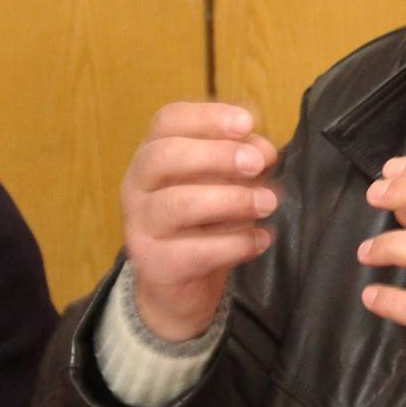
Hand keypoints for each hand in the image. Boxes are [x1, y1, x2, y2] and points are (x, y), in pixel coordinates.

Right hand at [118, 102, 279, 341]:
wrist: (179, 289)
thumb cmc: (205, 223)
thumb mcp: (226, 184)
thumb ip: (243, 161)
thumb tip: (263, 152)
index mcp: (152, 155)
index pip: (168, 121)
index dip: (207, 117)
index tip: (247, 123)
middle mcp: (137, 186)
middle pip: (164, 156)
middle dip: (216, 155)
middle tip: (257, 164)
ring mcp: (141, 226)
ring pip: (178, 204)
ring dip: (231, 200)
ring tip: (268, 203)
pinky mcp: (156, 265)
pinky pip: (196, 251)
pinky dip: (236, 244)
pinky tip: (261, 239)